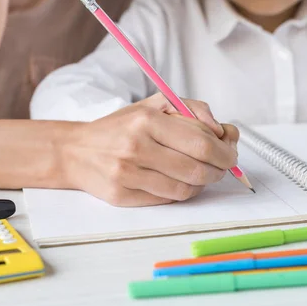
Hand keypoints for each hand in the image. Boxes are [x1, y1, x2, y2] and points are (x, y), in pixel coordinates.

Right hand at [62, 94, 239, 206]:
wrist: (76, 150)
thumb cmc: (120, 127)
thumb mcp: (153, 105)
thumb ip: (191, 110)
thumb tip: (222, 131)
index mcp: (146, 120)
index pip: (202, 143)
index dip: (225, 152)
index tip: (230, 153)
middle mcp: (136, 147)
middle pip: (198, 168)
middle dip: (219, 170)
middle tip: (223, 167)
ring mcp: (127, 174)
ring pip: (185, 189)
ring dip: (203, 183)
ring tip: (202, 174)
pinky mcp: (121, 195)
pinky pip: (167, 200)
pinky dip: (182, 193)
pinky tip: (181, 183)